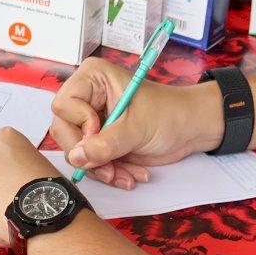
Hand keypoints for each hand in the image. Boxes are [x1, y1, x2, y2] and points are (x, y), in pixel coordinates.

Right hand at [50, 58, 224, 188]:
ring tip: (128, 175)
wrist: (191, 129)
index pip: (63, 105)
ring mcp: (91, 122)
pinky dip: (109, 173)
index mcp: (92, 79)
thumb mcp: (137, 128)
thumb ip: (106, 144)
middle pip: (64, 131)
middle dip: (90, 155)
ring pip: (77, 152)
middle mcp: (86, 98)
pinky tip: (130, 175)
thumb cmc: (168, 114)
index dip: (80, 125)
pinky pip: (90, 162)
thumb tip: (77, 157)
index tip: (101, 133)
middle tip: (110, 169)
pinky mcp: (99, 141)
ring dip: (102, 169)